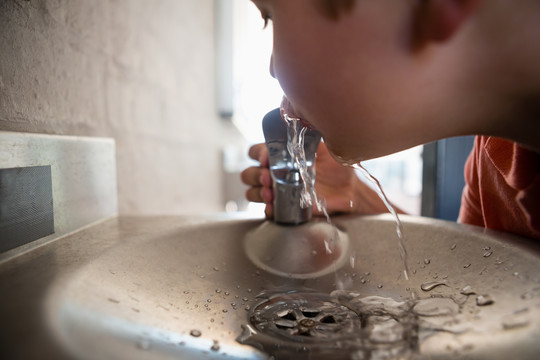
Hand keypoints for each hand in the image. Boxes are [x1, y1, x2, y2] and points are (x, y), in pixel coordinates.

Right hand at [241, 142, 394, 218]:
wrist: (350, 189)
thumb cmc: (337, 165)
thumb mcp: (324, 145)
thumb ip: (310, 132)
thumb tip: (300, 115)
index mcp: (281, 155)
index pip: (256, 152)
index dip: (257, 154)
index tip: (267, 158)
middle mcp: (276, 172)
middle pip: (249, 173)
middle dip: (256, 175)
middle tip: (269, 178)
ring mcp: (279, 190)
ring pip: (252, 191)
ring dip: (258, 192)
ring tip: (270, 193)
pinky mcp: (286, 207)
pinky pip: (267, 211)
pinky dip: (267, 210)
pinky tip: (273, 207)